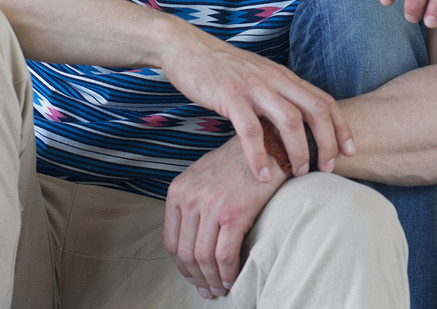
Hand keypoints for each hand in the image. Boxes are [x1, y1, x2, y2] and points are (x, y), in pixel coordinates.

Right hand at [162, 30, 352, 182]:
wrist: (187, 47)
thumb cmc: (222, 69)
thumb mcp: (258, 79)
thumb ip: (276, 97)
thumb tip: (293, 126)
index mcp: (284, 77)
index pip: (324, 100)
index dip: (341, 126)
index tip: (350, 150)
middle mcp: (275, 79)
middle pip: (315, 110)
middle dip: (328, 141)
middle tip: (328, 168)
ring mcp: (254, 86)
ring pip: (289, 120)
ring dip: (298, 150)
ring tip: (298, 173)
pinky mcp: (230, 95)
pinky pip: (250, 129)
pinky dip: (259, 154)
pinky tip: (261, 175)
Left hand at [164, 137, 283, 298]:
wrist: (265, 145)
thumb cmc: (236, 162)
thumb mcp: (202, 175)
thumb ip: (188, 202)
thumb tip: (175, 235)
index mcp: (178, 190)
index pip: (170, 240)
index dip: (180, 265)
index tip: (191, 275)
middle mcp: (190, 198)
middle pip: (186, 252)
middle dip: (195, 277)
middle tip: (206, 289)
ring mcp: (211, 206)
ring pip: (204, 256)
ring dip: (211, 279)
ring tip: (219, 288)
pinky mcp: (234, 213)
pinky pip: (225, 254)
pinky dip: (227, 272)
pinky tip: (232, 278)